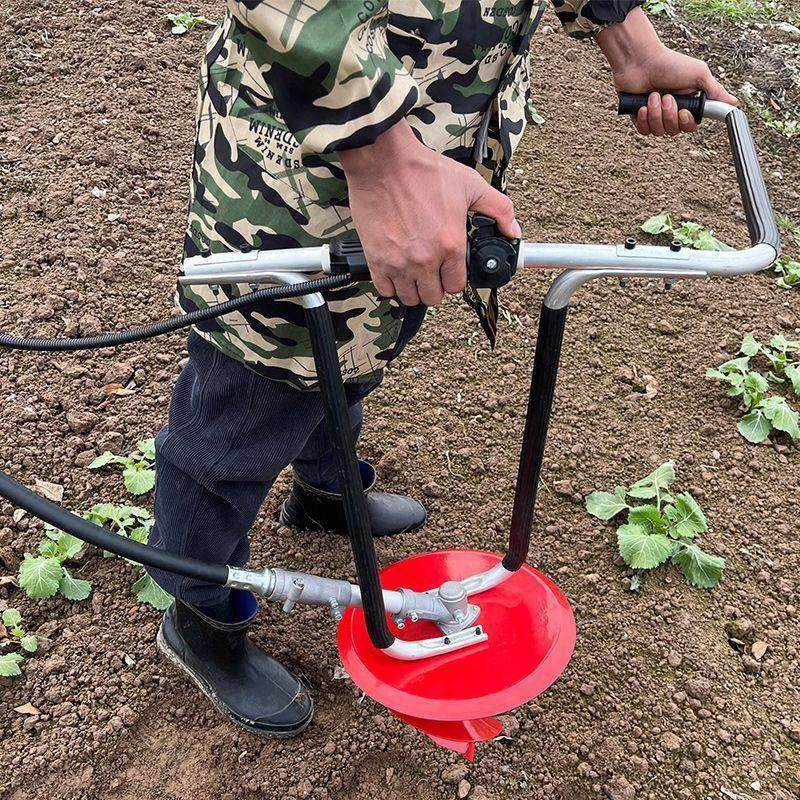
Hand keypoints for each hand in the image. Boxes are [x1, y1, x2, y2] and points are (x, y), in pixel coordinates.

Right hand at [339, 120, 519, 305]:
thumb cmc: (423, 171)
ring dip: (413, 289)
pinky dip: (391, 285)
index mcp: (450, 245)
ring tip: (413, 274)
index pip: (456, 285)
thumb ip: (499, 209)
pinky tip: (395, 272)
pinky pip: (385, 290)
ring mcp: (399, 262)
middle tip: (431, 272)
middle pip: (432, 296)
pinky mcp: (376, 259)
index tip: (448, 270)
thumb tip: (513, 230)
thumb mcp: (471, 185)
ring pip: (409, 297)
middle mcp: (425, 259)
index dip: (454, 279)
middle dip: (434, 286)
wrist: (384, 162)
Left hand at [598, 7, 737, 135]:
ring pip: (658, 131)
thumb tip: (734, 102)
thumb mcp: (698, 74)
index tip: (683, 111)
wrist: (640, 61)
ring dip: (656, 114)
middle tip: (666, 97)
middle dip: (669, 115)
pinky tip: (642, 106)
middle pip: (674, 130)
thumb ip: (715, 91)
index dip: (686, 122)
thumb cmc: (670, 64)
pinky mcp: (639, 117)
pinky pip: (644, 131)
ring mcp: (655, 115)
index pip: (690, 125)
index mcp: (688, 103)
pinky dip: (643, 119)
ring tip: (653, 96)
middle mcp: (672, 111)